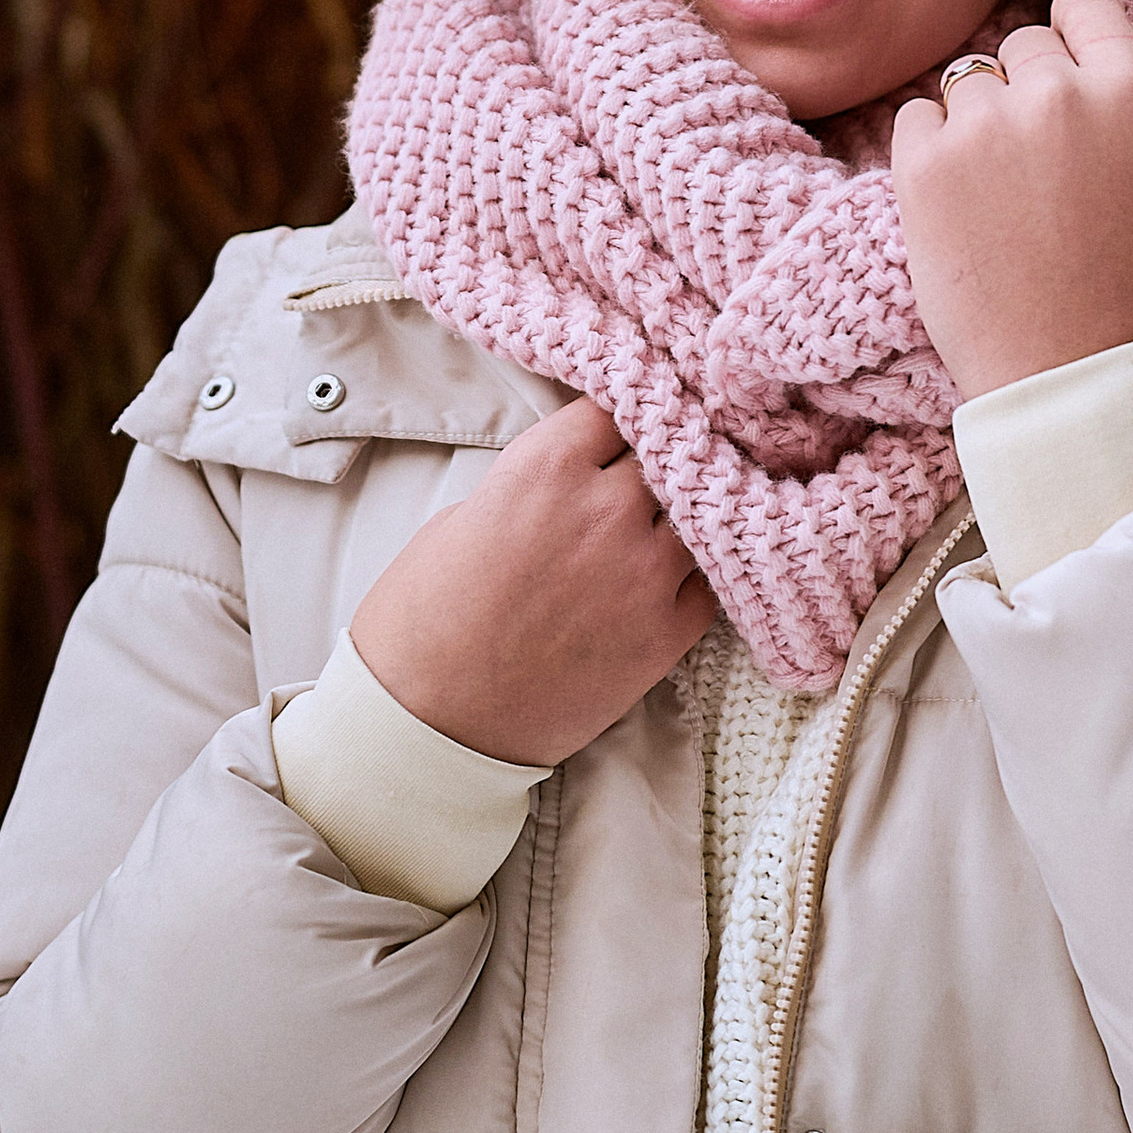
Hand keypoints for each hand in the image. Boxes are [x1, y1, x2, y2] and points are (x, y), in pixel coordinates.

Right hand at [348, 397, 714, 766]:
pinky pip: (713, 582)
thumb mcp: (459, 518)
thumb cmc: (419, 623)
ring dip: (682, 516)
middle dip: (652, 461)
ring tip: (659, 530)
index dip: (616, 417)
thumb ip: (528, 486)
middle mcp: (606, 509)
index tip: (616, 428)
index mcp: (545, 467)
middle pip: (666, 452)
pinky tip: (674, 579)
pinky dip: (699, 575)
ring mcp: (645, 573)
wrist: (426, 726)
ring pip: (701, 512)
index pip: (616, 406)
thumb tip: (569, 482)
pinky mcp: (666, 636)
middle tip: (638, 480)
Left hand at [892, 0, 1132, 401]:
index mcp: (1127, 90)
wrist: (1062, 371)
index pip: (1083, 2)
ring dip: (984, 120)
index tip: (1074, 79)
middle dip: (1035, 89)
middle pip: (1026, 44)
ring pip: (971, 80)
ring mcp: (981, 126)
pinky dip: (933, 149)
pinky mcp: (922, 164)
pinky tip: (967, 204)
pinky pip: (917, 116)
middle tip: (1050, 170)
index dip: (1079, 36)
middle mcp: (1052, 93)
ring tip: (1009, 196)